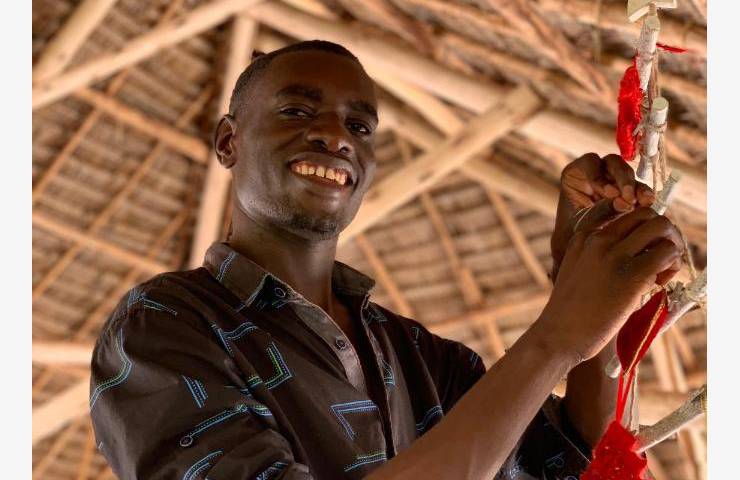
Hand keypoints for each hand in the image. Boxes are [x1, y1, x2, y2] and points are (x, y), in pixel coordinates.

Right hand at [534, 207, 683, 363]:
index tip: (639, 251)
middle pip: (646, 214)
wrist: (559, 336)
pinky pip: (668, 253)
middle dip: (662, 232)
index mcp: (583, 237)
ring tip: (662, 271)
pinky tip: (659, 283)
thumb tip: (636, 252)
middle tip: (661, 257)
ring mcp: (614, 255)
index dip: (639, 231)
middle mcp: (598, 239)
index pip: (624, 214)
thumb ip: (598, 257)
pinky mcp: (632, 274)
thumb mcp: (576, 273)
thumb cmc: (570, 312)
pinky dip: (672, 265)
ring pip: (662, 227)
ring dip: (671, 246)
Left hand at [551, 153, 655, 278]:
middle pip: (613, 165)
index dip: (600, 175)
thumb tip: (625, 203)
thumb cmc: (573, 236)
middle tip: (629, 197)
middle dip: (623, 179)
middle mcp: (595, 174)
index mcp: (576, 175)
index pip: (590, 163)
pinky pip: (640, 190)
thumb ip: (602, 211)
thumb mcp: (584, 224)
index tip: (609, 193)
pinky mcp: (628, 193)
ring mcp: (613, 182)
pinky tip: (649, 204)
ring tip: (643, 202)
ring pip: (629, 175)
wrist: (580, 252)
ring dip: (637, 187)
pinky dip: (644, 196)